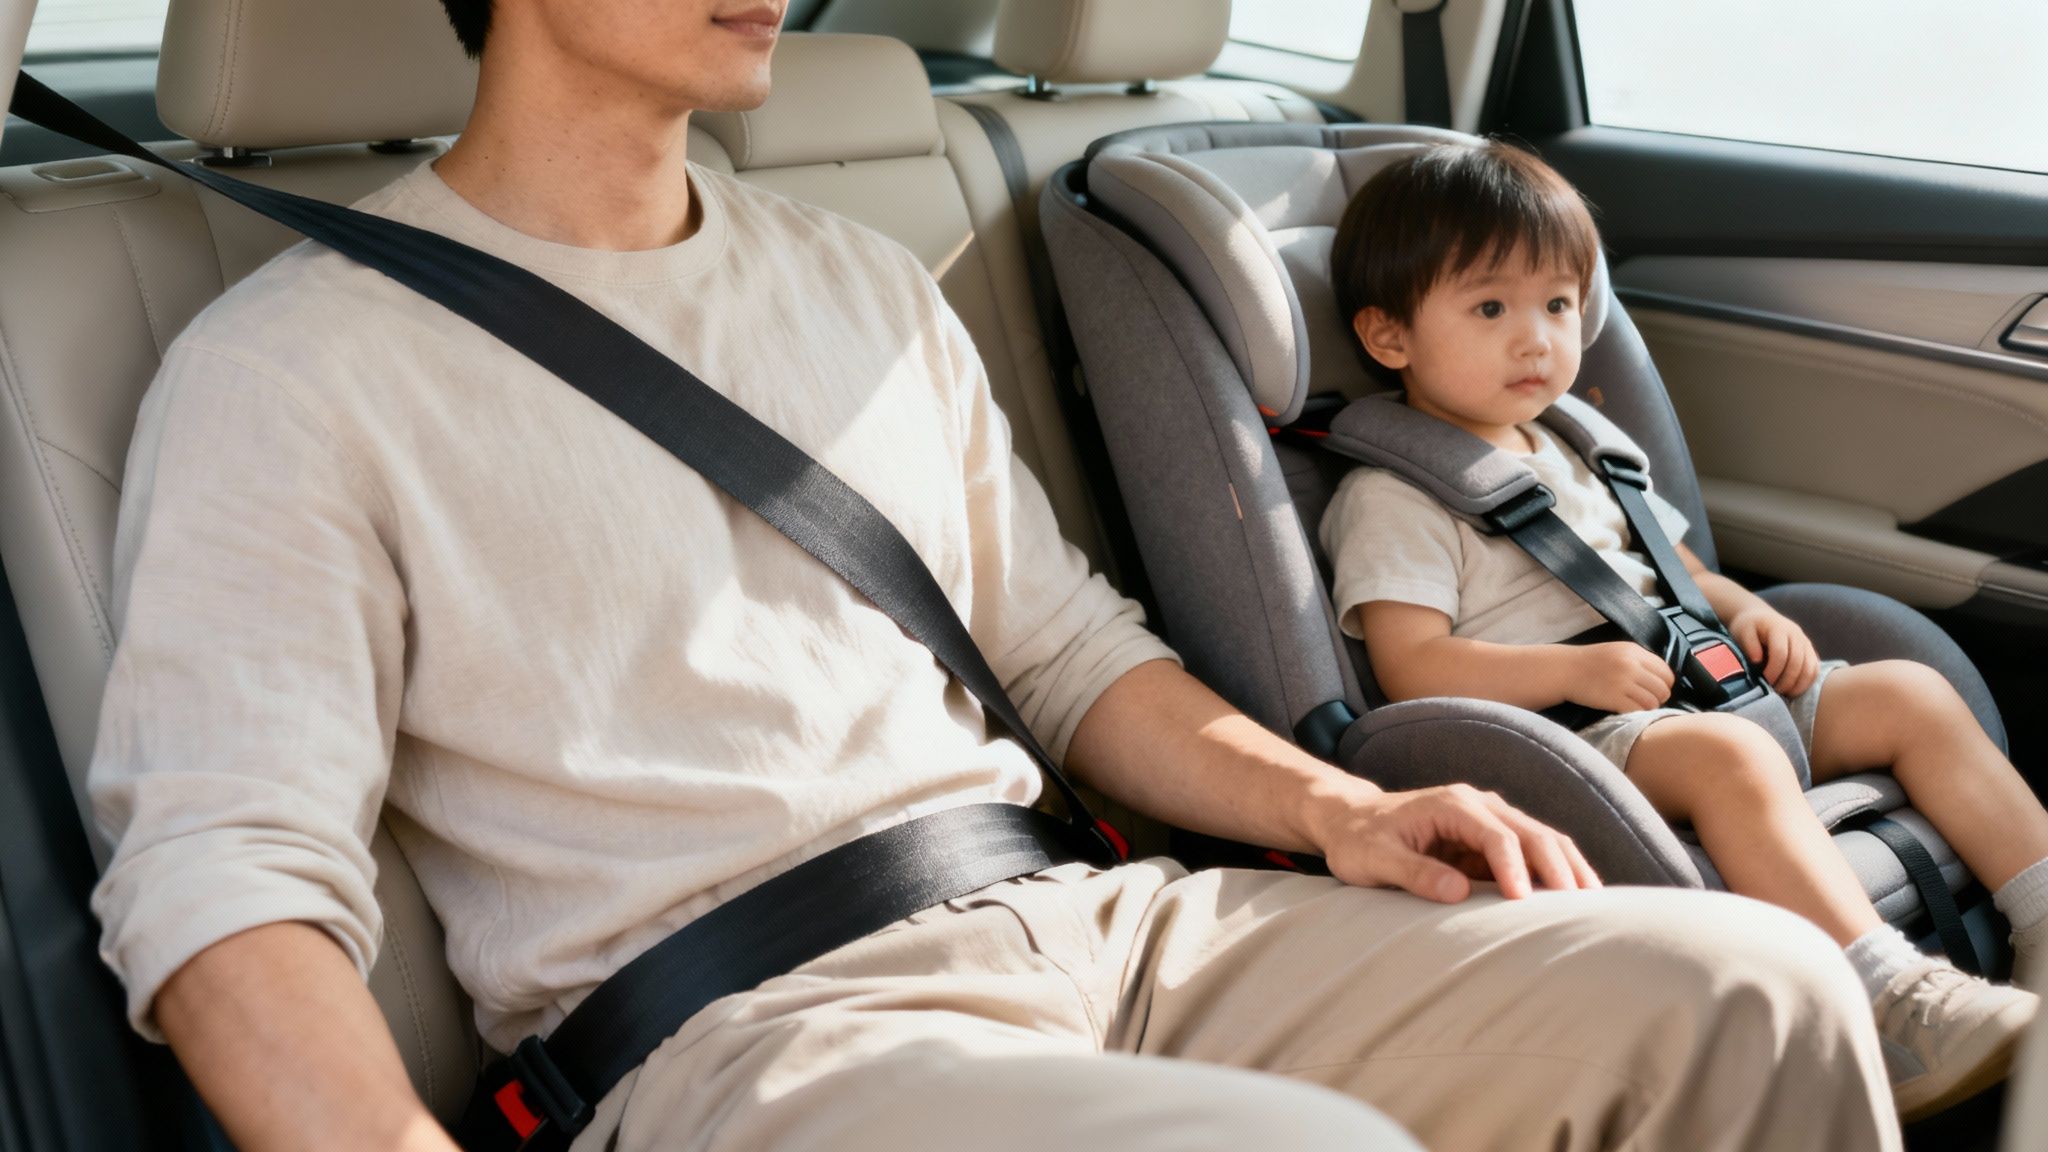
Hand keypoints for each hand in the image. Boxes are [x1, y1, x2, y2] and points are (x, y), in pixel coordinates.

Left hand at [1306, 779, 1600, 902]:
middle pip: (1533, 832)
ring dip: (1567, 868)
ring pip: (1541, 839)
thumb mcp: (1374, 859)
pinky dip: (1555, 873)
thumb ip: (1413, 872)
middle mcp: (1477, 805)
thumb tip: (1457, 892)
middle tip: (1581, 907)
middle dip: (1559, 867)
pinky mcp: (1489, 839)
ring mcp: (1488, 820)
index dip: (1515, 869)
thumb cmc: (1358, 840)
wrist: (1350, 820)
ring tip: (1594, 903)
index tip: (1524, 903)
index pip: (1497, 835)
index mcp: (1451, 804)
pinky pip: (1530, 854)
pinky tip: (1575, 898)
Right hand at [1560, 641, 1674, 712]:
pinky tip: (1627, 710)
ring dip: (1649, 708)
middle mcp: (1631, 665)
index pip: (1666, 672)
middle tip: (1647, 700)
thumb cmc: (1590, 662)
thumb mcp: (1617, 651)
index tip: (1655, 689)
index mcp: (1634, 652)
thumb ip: (1639, 660)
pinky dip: (1637, 714)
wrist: (1564, 670)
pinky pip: (1638, 711)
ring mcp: (1623, 683)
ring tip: (1637, 706)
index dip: (1665, 683)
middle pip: (1662, 689)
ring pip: (1653, 702)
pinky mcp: (1614, 699)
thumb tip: (1661, 678)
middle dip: (1659, 698)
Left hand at [1728, 607, 1819, 695]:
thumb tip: (1757, 660)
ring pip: (1810, 667)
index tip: (1765, 681)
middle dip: (1787, 680)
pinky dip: (1807, 682)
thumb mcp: (1742, 631)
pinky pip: (1815, 668)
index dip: (1774, 670)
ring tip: (1785, 693)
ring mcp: (1805, 642)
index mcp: (1779, 628)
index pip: (1781, 653)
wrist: (1760, 616)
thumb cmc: (1749, 626)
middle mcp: (1796, 634)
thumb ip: (1749, 644)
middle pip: (1798, 662)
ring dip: (1799, 684)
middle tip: (1775, 691)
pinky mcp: (1810, 650)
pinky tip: (1795, 690)